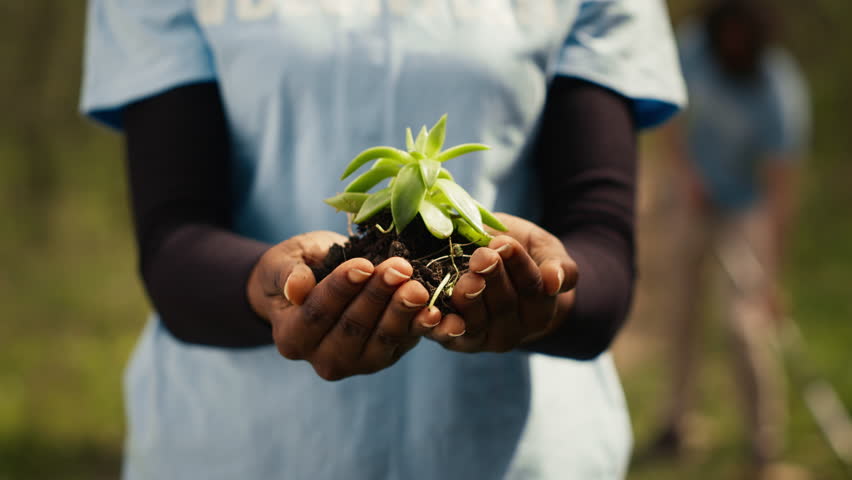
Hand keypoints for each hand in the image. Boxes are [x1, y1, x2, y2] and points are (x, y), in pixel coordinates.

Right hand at [247, 232, 440, 380]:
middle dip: (377, 296)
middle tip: (399, 268)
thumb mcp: (284, 261)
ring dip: (402, 311)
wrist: (319, 282)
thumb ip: (286, 274)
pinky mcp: (386, 356)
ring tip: (416, 286)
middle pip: (352, 329)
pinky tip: (435, 312)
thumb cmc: (299, 267)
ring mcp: (358, 363)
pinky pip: (404, 342)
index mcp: (292, 338)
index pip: (318, 314)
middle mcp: (323, 359)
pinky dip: (420, 328)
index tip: (363, 265)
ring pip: (381, 340)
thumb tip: (296, 289)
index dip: (341, 289)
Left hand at [426, 214, 577, 352]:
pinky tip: (434, 314)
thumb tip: (554, 280)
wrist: (494, 267)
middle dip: (493, 279)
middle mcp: (515, 330)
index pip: (532, 286)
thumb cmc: (523, 255)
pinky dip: (439, 328)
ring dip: (469, 301)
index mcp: (541, 308)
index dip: (519, 265)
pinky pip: (449, 337)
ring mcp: (485, 338)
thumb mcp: (545, 251)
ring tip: (465, 280)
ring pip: (478, 323)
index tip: (505, 242)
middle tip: (483, 257)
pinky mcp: (457, 341)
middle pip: (504, 306)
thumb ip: (557, 265)